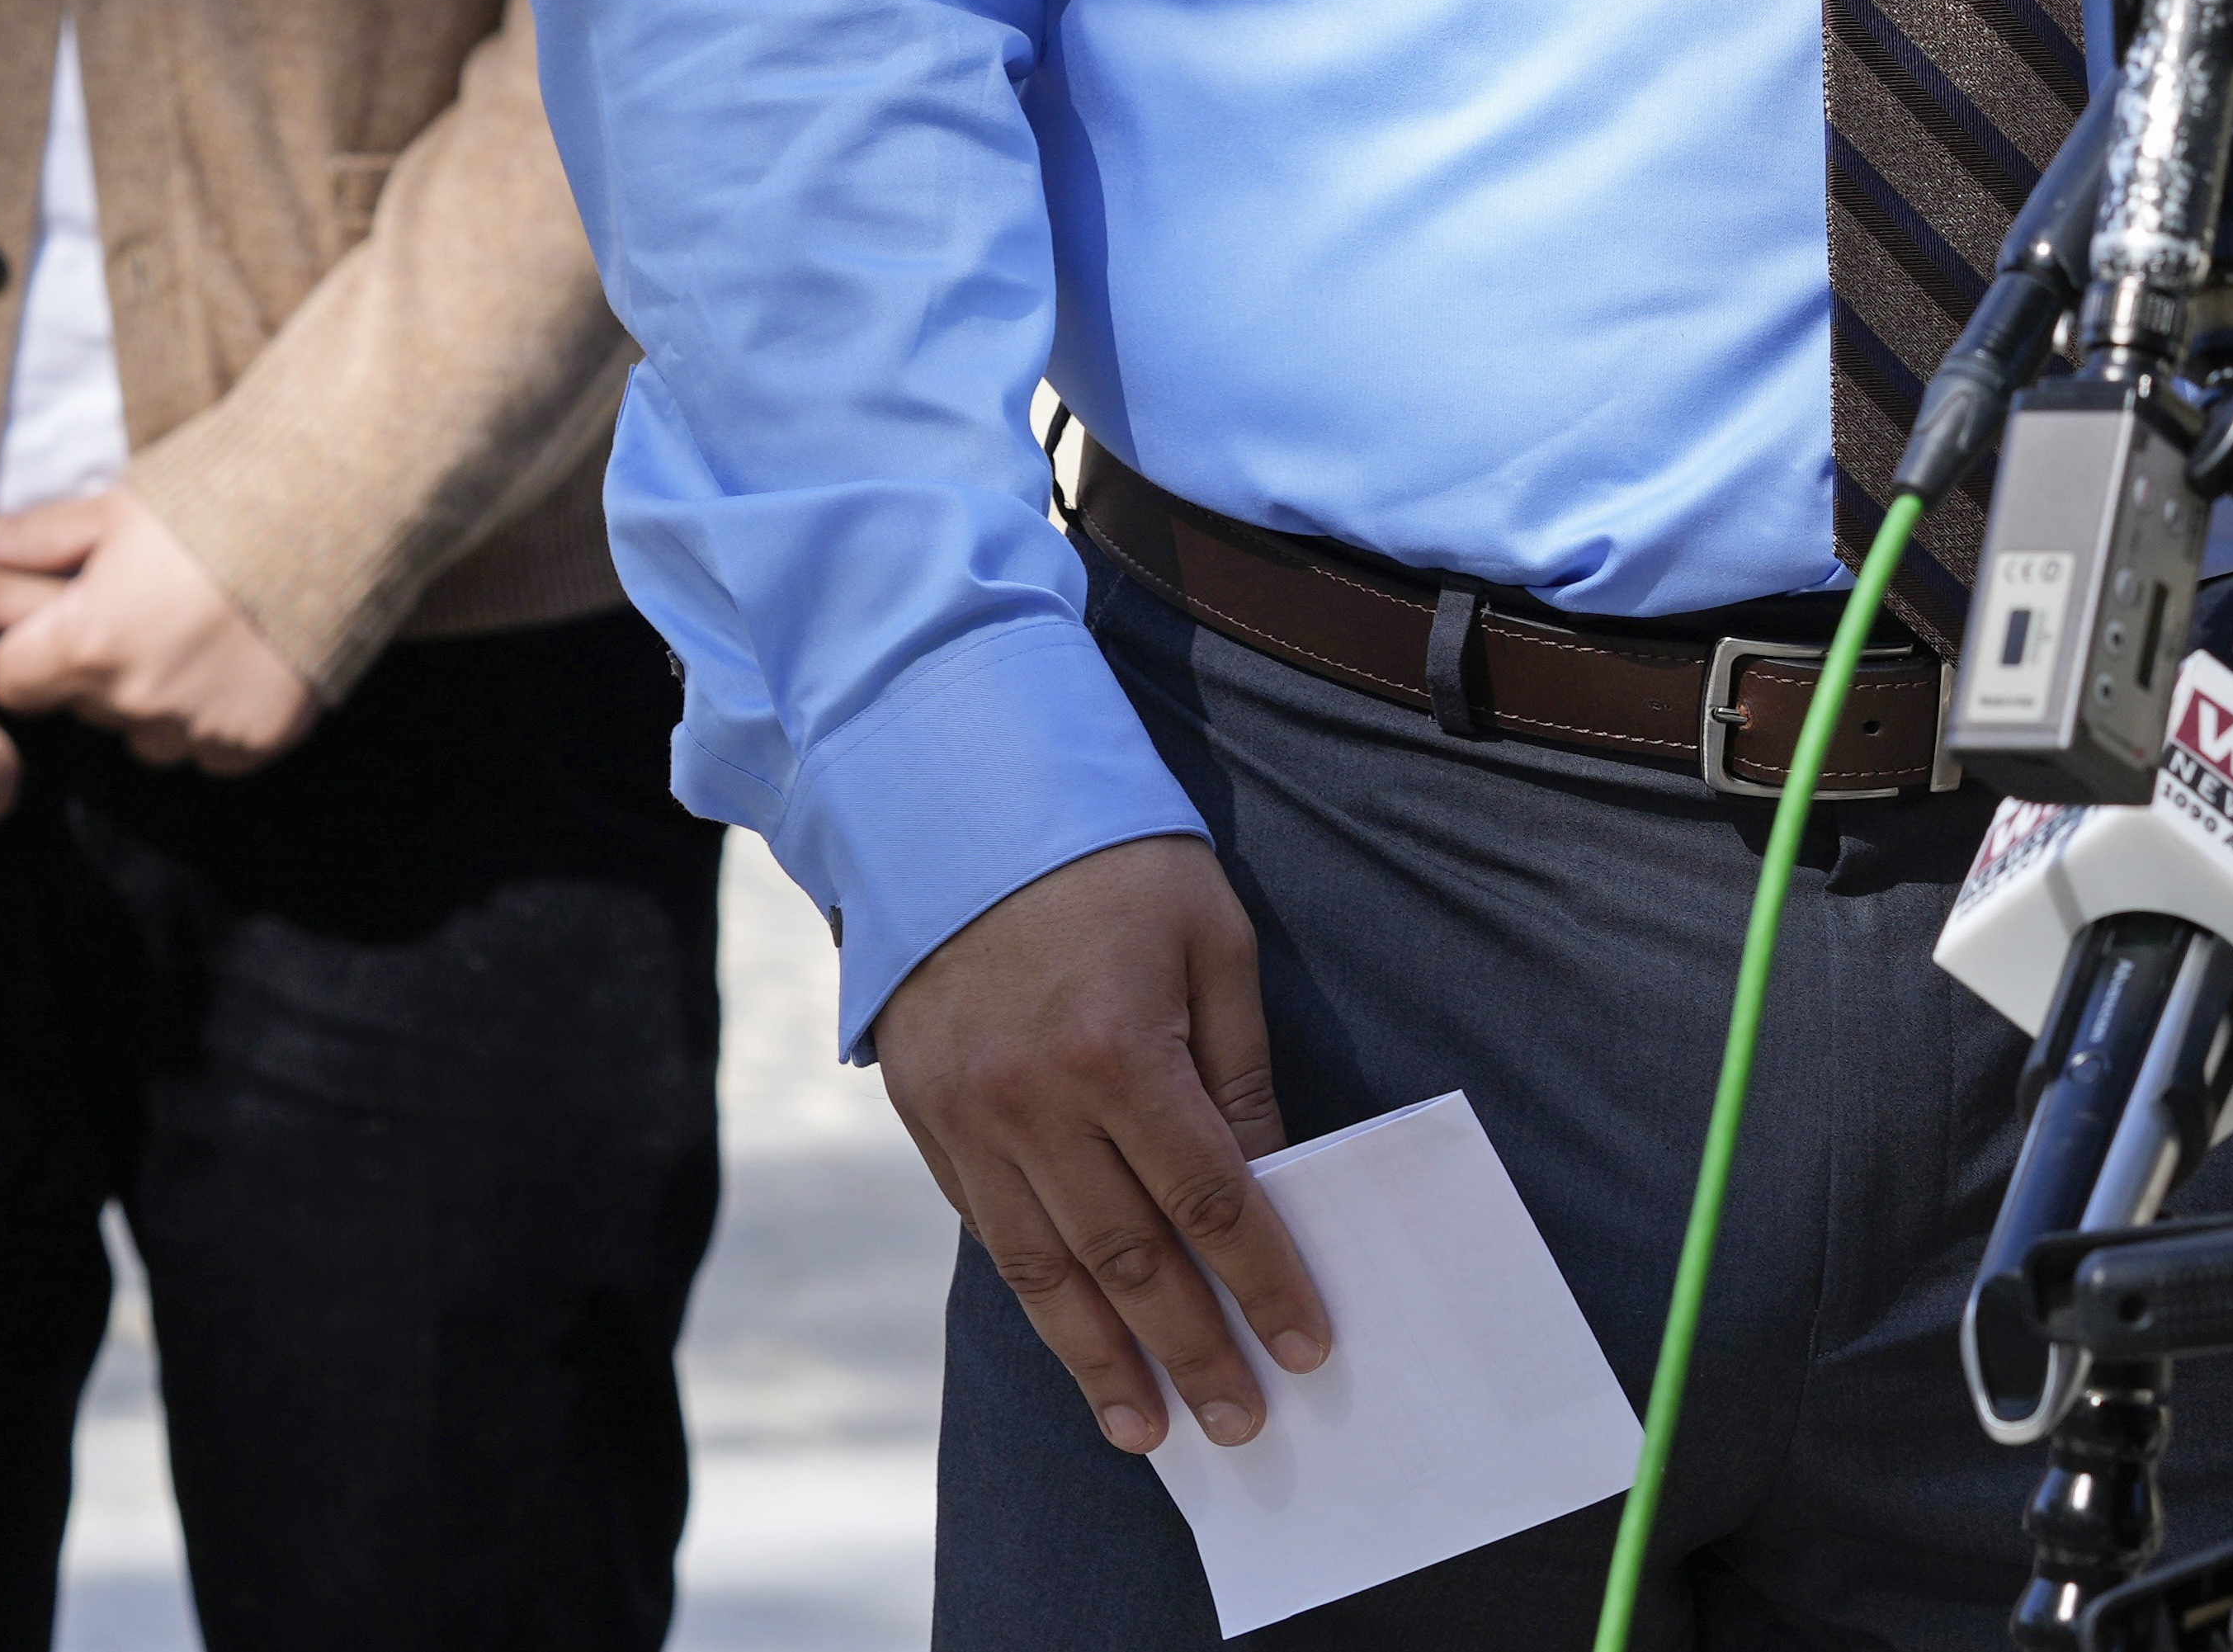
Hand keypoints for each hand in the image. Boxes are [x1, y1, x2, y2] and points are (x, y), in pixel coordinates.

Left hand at [0, 491, 323, 774]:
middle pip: (83, 709)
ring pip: (144, 736)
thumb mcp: (109, 511)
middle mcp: (135, 699)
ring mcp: (200, 727)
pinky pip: (209, 749)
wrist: (336, 504)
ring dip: (157, 699)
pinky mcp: (257, 740)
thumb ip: (16, 537)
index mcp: (85, 643)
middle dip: (101, 670)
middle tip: (150, 609)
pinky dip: (216, 716)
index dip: (38, 648)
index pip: (16, 683)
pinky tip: (239, 658)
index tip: (77, 614)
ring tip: (200, 631)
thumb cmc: (212, 498)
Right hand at [875, 834, 1328, 1453]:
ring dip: (1101, 1361)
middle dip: (1192, 1351)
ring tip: (1148, 1433)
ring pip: (1045, 1270)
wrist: (959, 800)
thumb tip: (1269, 1184)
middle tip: (1241, 1426)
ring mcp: (969, 1117)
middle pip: (1129, 1259)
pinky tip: (1074, 1341)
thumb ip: (1238, 1069)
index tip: (1305, 1346)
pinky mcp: (927, 1117)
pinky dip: (1037, 1295)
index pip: (1211, 1200)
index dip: (1264, 1280)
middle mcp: (1035, 1100)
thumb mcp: (1209, 939)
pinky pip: (989, 1230)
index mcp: (1119, 1050)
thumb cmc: (1112, 861)